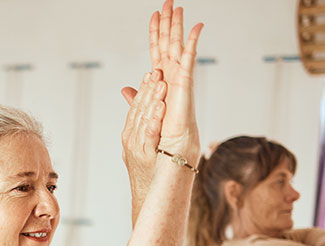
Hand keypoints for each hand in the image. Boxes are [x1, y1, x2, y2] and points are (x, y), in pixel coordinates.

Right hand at [121, 70, 166, 188]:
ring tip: (161, 85)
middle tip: (157, 72)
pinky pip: (149, 137)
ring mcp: (135, 148)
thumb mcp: (139, 145)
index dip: (143, 89)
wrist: (145, 196)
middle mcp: (130, 139)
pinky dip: (154, 122)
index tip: (151, 73)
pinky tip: (160, 111)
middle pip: (139, 110)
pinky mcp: (144, 157)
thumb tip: (131, 98)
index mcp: (129, 134)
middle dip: (148, 89)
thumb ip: (137, 123)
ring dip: (152, 101)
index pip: (136, 107)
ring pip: (143, 120)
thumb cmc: (146, 171)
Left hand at [148, 0, 202, 164]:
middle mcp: (171, 77)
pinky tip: (197, 26)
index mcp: (161, 81)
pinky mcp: (185, 84)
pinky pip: (189, 59)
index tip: (154, 15)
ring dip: (178, 26)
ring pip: (177, 46)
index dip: (155, 33)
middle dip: (168, 23)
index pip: (156, 51)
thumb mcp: (142, 111)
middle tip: (169, 2)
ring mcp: (179, 79)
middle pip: (168, 43)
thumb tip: (127, 89)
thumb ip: (137, 97)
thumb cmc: (159, 136)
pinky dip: (193, 42)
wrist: (167, 152)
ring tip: (178, 7)